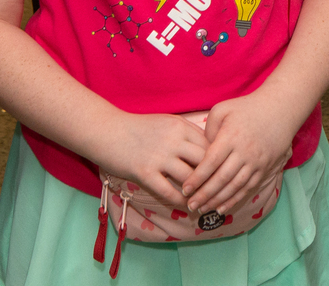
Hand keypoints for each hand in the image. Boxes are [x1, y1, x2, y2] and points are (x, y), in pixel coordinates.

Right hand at [93, 112, 208, 209]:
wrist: (106, 130)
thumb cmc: (137, 127)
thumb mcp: (165, 122)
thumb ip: (185, 133)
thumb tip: (206, 147)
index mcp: (180, 126)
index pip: (209, 145)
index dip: (218, 160)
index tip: (222, 173)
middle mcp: (174, 140)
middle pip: (205, 162)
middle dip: (213, 178)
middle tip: (219, 192)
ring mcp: (159, 157)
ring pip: (190, 179)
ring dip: (198, 193)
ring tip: (204, 203)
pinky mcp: (145, 172)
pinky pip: (169, 191)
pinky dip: (180, 201)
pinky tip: (185, 206)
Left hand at [181, 92, 294, 216]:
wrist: (280, 109)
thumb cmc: (247, 108)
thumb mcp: (223, 109)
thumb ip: (208, 128)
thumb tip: (201, 149)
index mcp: (231, 137)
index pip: (210, 162)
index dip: (197, 178)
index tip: (184, 189)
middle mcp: (244, 152)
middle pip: (221, 178)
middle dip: (204, 194)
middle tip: (189, 205)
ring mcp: (256, 162)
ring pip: (234, 187)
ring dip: (217, 201)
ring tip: (202, 209)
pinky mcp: (264, 168)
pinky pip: (247, 188)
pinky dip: (234, 200)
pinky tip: (221, 208)